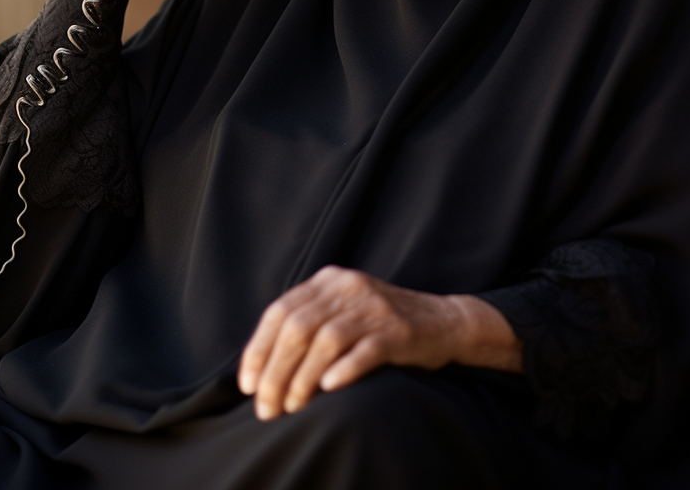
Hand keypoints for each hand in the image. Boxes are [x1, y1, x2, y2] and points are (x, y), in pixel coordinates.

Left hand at [237, 265, 521, 420]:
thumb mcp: (342, 310)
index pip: (280, 311)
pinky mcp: (398, 330)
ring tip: (292, 406)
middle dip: (275, 372)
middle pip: (298, 328)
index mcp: (329, 280)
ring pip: (326, 340)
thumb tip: (261, 367)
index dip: (259, 349)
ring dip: (303, 378)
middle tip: (267, 408)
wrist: (442, 321)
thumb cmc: (380, 325)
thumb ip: (308, 324)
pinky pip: (365, 350)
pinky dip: (344, 369)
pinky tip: (329, 388)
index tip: (248, 384)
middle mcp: (348, 287)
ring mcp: (374, 307)